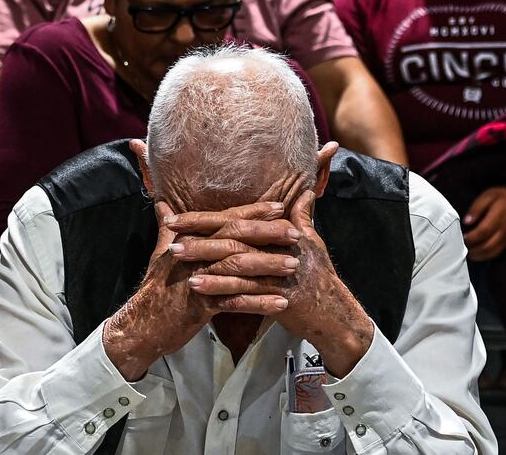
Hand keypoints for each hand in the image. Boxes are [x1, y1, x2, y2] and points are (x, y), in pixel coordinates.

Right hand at [103, 200, 292, 380]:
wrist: (141, 325)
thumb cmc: (156, 289)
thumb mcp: (160, 254)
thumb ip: (167, 230)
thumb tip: (163, 205)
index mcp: (189, 240)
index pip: (226, 220)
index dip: (253, 212)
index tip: (279, 206)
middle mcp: (194, 255)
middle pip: (235, 238)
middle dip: (268, 234)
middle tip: (296, 234)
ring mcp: (198, 279)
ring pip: (238, 268)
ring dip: (268, 267)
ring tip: (294, 266)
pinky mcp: (201, 305)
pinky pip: (236, 303)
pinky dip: (259, 303)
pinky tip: (281, 303)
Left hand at [173, 190, 374, 377]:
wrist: (335, 313)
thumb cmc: (320, 275)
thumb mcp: (313, 242)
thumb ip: (302, 216)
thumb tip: (303, 192)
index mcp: (282, 233)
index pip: (238, 220)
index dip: (206, 218)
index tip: (178, 217)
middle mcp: (280, 249)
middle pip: (234, 238)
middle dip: (199, 235)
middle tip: (170, 235)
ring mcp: (279, 274)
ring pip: (236, 265)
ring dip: (204, 261)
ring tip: (176, 260)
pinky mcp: (279, 298)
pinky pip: (245, 295)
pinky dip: (221, 292)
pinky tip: (198, 291)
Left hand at [463, 185, 505, 261]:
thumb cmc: (504, 196)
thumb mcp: (488, 195)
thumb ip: (476, 208)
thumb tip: (466, 221)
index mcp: (497, 218)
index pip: (482, 233)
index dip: (470, 238)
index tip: (461, 238)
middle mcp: (503, 231)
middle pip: (487, 246)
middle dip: (472, 250)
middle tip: (461, 248)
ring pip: (492, 252)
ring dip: (478, 255)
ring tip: (467, 253)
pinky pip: (498, 252)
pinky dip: (486, 256)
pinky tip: (477, 254)